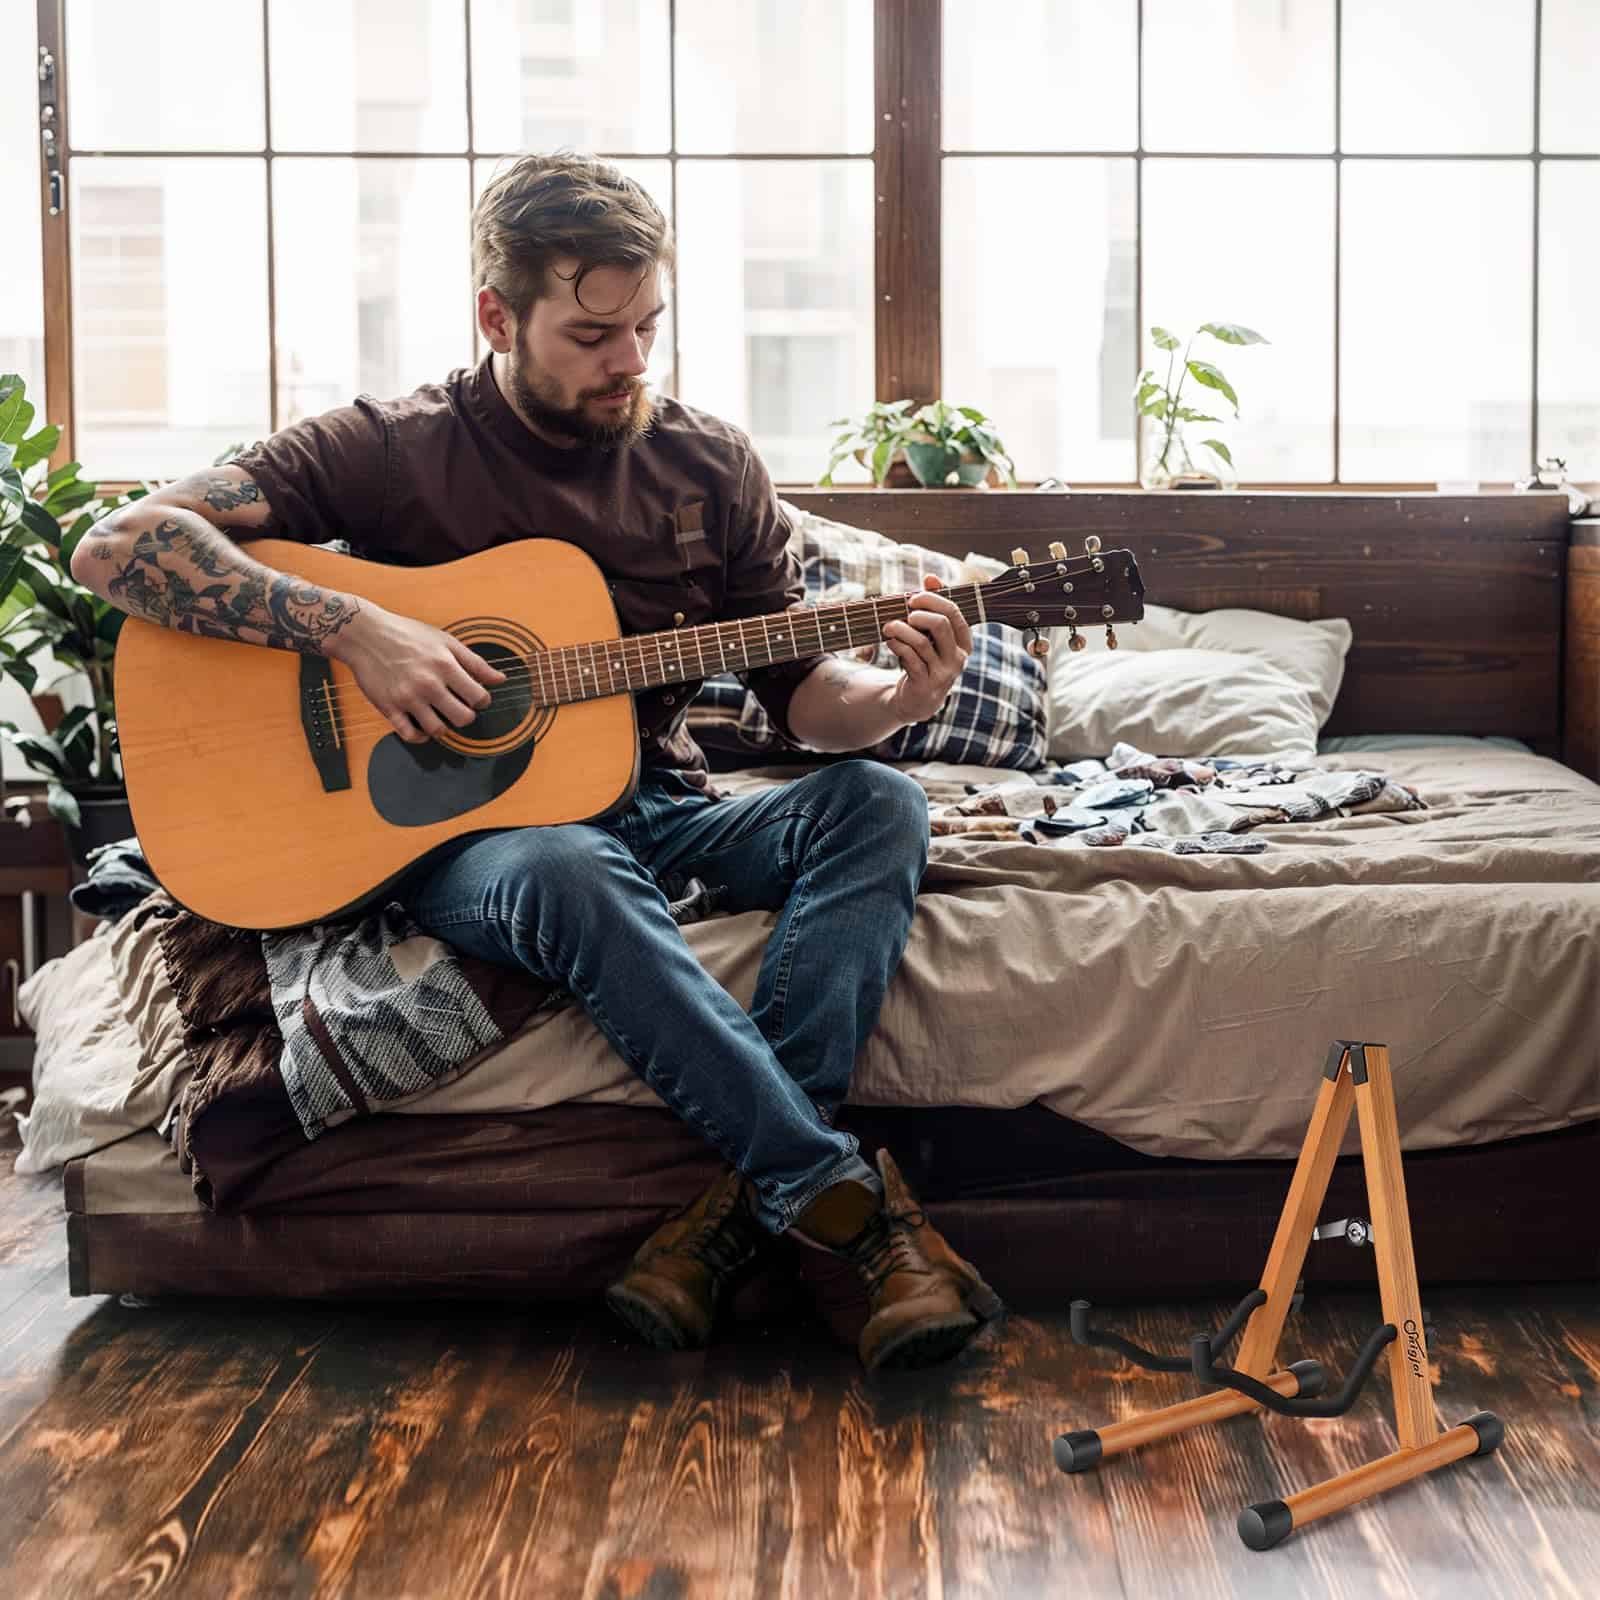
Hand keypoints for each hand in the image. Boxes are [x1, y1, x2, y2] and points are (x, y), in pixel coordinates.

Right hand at [330, 602, 507, 743]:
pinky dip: (421, 737)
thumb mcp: (445, 641)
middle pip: (463, 719)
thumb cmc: (407, 634)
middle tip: (460, 708)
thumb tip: (500, 679)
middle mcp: (427, 684)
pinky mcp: (388, 707)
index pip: (479, 697)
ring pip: (438, 731)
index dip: (482, 700)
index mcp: (444, 665)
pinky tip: (423, 726)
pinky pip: (410, 735)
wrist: (365, 634)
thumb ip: (474, 662)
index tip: (476, 697)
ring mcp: (407, 698)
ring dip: (444, 727)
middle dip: (466, 716)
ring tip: (441, 715)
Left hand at [882, 574, 972, 725]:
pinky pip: (910, 658)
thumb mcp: (931, 634)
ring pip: (921, 642)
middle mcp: (958, 657)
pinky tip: (890, 641)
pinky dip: (897, 645)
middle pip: (941, 624)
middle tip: (904, 610)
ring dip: (901, 629)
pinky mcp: (925, 683)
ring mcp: (943, 672)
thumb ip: (934, 606)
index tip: (913, 596)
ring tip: (888, 626)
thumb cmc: (925, 659)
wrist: (918, 699)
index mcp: (964, 641)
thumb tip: (930, 577)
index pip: (954, 612)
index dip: (933, 599)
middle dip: (919, 612)